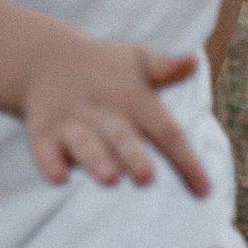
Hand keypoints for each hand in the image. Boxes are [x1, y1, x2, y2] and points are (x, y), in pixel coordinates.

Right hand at [20, 32, 208, 194]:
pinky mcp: (43, 132)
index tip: (204, 190)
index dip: (185, 161)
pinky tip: (58, 177)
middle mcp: (103, 112)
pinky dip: (50, 162)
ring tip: (109, 178)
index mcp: (133, 99)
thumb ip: (164, 67)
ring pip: (85, 144)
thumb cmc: (105, 66)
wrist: (46, 58)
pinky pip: (45, 149)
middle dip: (133, 156)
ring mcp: (71, 122)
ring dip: (96, 160)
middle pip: (122, 137)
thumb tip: (193, 60)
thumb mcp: (136, 59)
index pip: (165, 130)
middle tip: (146, 178)